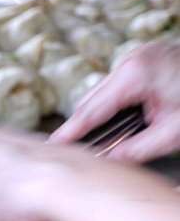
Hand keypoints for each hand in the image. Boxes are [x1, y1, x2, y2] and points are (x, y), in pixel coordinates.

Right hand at [49, 40, 179, 161]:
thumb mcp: (175, 133)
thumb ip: (137, 149)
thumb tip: (111, 162)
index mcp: (136, 74)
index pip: (92, 109)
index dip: (71, 131)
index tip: (54, 146)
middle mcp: (134, 61)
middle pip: (93, 99)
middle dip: (85, 125)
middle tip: (78, 150)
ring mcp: (142, 58)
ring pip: (105, 93)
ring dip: (103, 115)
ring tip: (104, 139)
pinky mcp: (149, 61)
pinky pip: (120, 86)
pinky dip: (118, 105)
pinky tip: (123, 122)